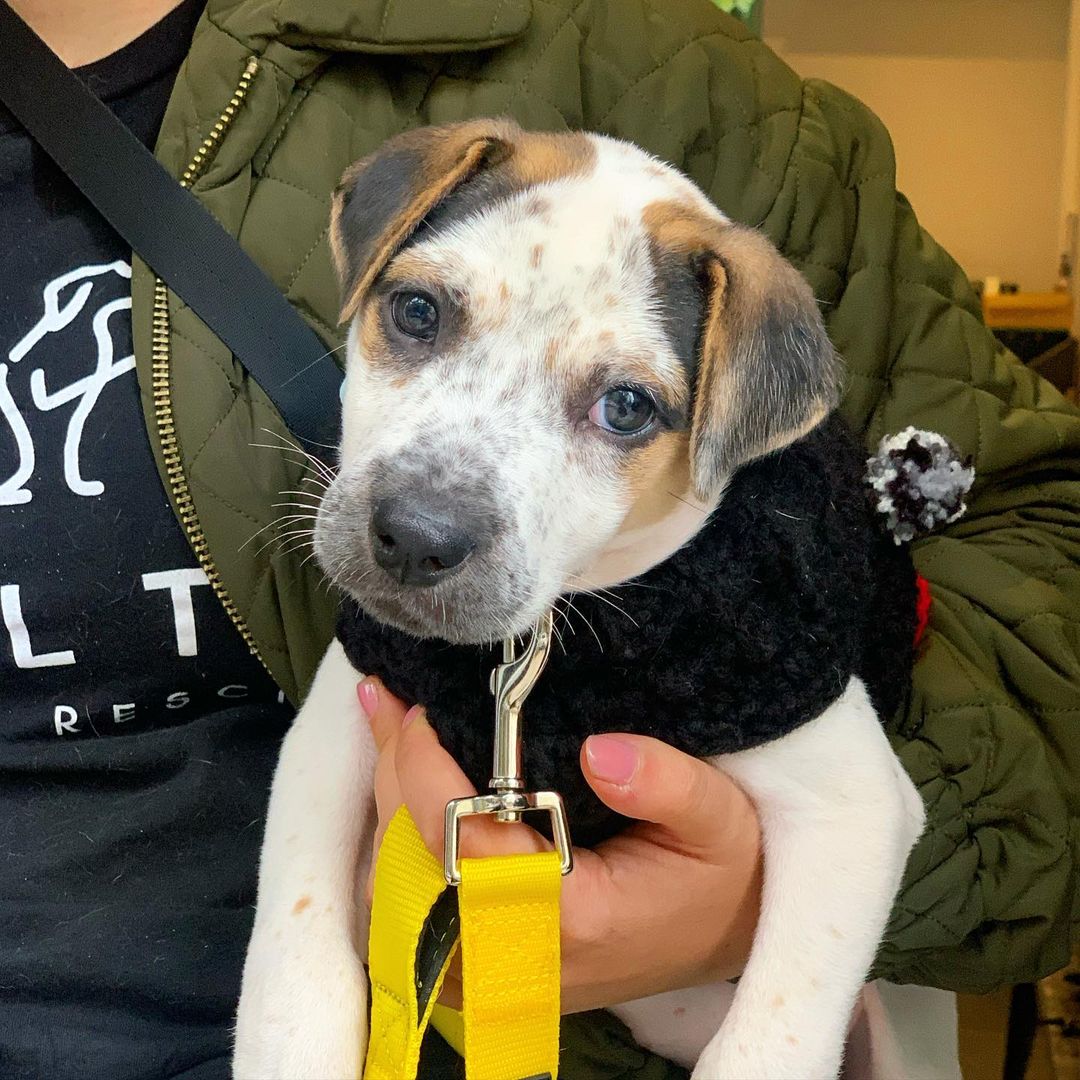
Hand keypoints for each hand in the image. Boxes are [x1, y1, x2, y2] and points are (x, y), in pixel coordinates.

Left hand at [358, 677, 761, 1013]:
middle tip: (391, 705)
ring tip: (388, 729)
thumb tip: (598, 750)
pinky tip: (398, 783)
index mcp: (571, 917)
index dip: (425, 772)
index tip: (420, 710)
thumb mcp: (719, 818)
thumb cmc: (724, 874)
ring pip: (403, 892)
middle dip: (394, 778)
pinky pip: (415, 910)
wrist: (728, 932)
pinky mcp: (493, 963)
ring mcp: (500, 968)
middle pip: (415, 866)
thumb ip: (666, 784)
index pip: (463, 843)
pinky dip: (397, 842)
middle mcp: (522, 954)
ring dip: (389, 805)